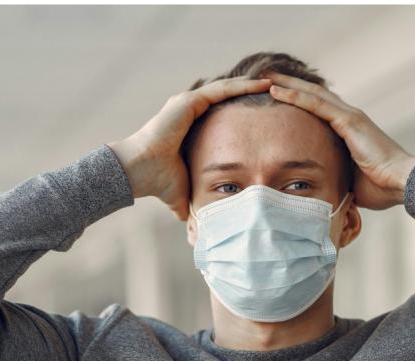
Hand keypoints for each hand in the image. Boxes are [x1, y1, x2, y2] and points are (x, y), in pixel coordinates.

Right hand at [108, 76, 272, 220]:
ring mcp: (187, 103)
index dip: (241, 109)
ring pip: (226, 89)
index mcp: (188, 124)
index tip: (263, 111)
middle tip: (274, 89)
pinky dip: (241, 86)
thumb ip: (191, 201)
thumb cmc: (159, 182)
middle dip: (249, 92)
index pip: (221, 111)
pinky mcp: (188, 101)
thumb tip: (195, 224)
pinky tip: (260, 84)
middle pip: (225, 96)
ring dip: (249, 85)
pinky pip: (221, 90)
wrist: (140, 173)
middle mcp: (187, 109)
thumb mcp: (183, 192)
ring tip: (273, 82)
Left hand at [262, 71, 414, 210]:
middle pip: (313, 95)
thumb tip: (316, 190)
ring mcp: (349, 116)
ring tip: (263, 77)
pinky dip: (295, 95)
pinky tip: (276, 90)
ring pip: (311, 93)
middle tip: (263, 77)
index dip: (297, 100)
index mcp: (348, 130)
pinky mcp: (349, 121)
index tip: (275, 97)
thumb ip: (333, 176)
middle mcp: (349, 117)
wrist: (400, 184)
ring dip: (286, 84)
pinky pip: (316, 104)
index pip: (318, 109)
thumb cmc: (379, 188)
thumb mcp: (348, 180)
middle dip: (288, 85)